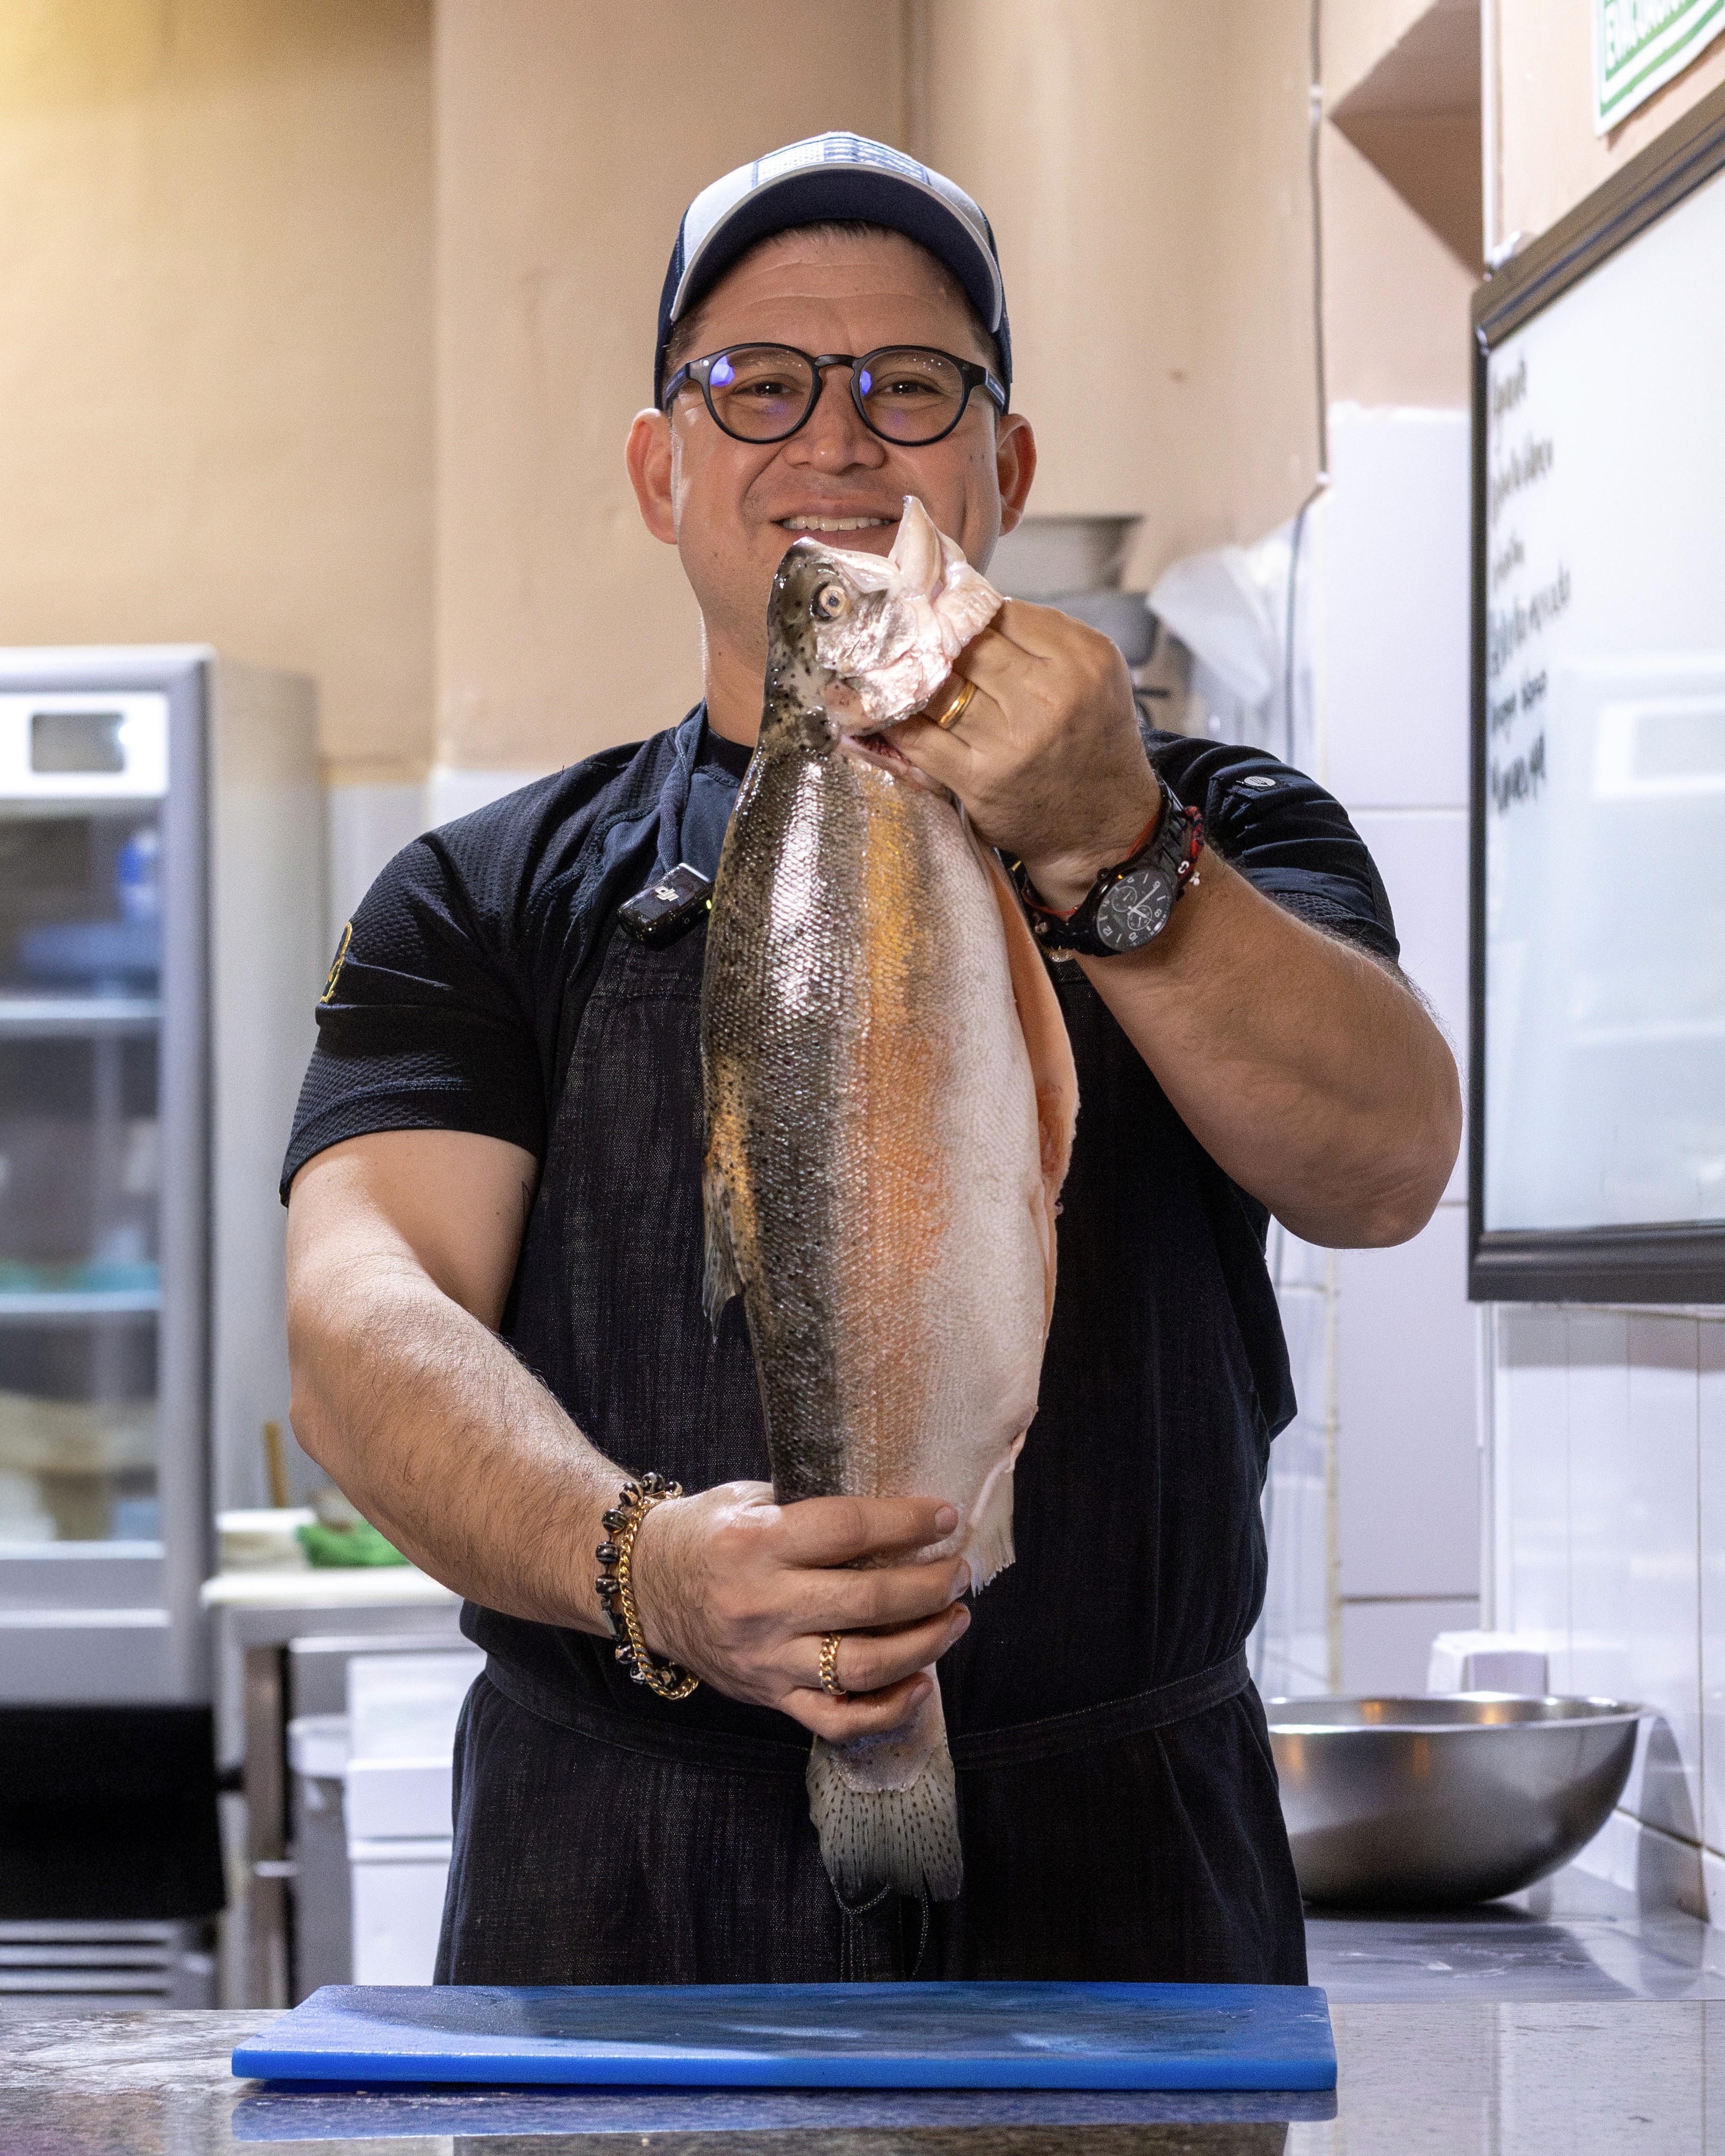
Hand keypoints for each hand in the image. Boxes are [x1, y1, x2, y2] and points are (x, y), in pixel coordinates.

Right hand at [624, 1480, 971, 1741]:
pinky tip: (921, 1685)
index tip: (945, 1517)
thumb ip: (813, 1510)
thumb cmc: (706, 1533)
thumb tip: (896, 1513)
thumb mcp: (751, 1500)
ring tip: (954, 1620)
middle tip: (959, 1573)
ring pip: (864, 1666)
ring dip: (924, 1644)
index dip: (906, 1523)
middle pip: (868, 1600)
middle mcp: (761, 1604)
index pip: (849, 1530)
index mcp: (756, 1543)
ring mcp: (766, 1658)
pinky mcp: (768, 1696)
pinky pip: (836, 1719)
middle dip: (929, 1586)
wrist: (643, 1587)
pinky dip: (887, 1709)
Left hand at [887, 599, 1159, 910]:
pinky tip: (875, 706)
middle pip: (969, 646)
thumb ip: (1041, 636)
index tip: (942, 608)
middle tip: (905, 629)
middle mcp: (1051, 698)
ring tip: (884, 661)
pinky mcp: (980, 778)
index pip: (1004, 614)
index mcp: (1082, 661)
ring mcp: (1013, 741)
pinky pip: (919, 737)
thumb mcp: (1091, 674)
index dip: (965, 609)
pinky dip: (892, 719)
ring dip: (906, 673)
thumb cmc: (1091, 739)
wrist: (1103, 824)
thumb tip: (965, 604)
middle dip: (934, 637)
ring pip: (940, 686)